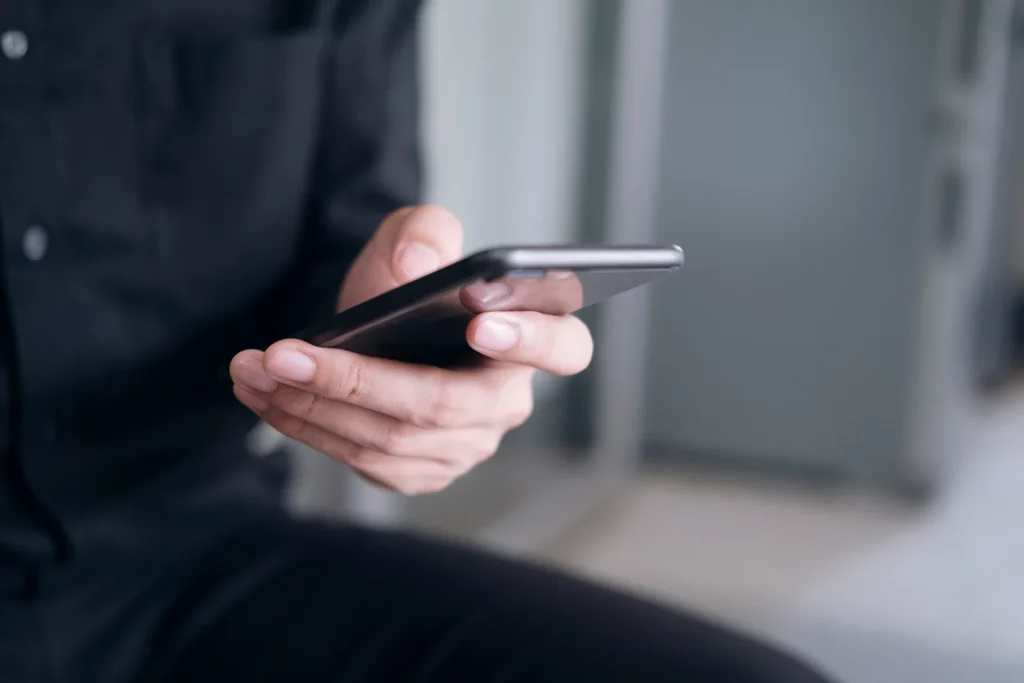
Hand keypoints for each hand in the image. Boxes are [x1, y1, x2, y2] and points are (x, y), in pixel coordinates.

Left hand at [229, 206, 593, 494]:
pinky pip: (363, 461)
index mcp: (531, 339)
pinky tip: (265, 396)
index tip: (480, 324)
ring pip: (391, 441)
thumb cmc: (410, 283)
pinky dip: (306, 428)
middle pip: (443, 407)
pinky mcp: (421, 470)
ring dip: (310, 406)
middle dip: (354, 382)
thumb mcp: (415, 238)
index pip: (563, 347)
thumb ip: (424, 233)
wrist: (379, 329)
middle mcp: (506, 402)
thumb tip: (416, 264)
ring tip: (251, 368)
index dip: (530, 340)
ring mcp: (466, 445)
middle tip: (282, 354)